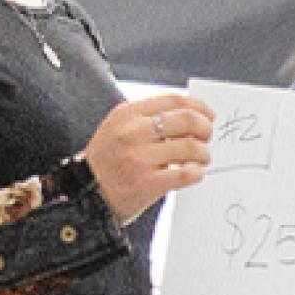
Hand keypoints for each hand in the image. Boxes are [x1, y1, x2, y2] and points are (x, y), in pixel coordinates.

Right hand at [87, 92, 211, 224]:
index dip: (198, 106)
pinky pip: (185, 174)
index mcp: (127, 114)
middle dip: (205, 128)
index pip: (174, 100)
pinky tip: (196, 173)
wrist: (85, 195)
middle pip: (187, 120)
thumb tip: (189, 114)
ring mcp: (140, 158)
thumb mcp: (117, 128)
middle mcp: (133, 132)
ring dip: (204, 153)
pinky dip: (197, 173)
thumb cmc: (106, 161)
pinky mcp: (147, 183)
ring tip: (202, 159)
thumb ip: (146, 118)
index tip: (208, 115)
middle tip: (207, 137)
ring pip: (190, 147)